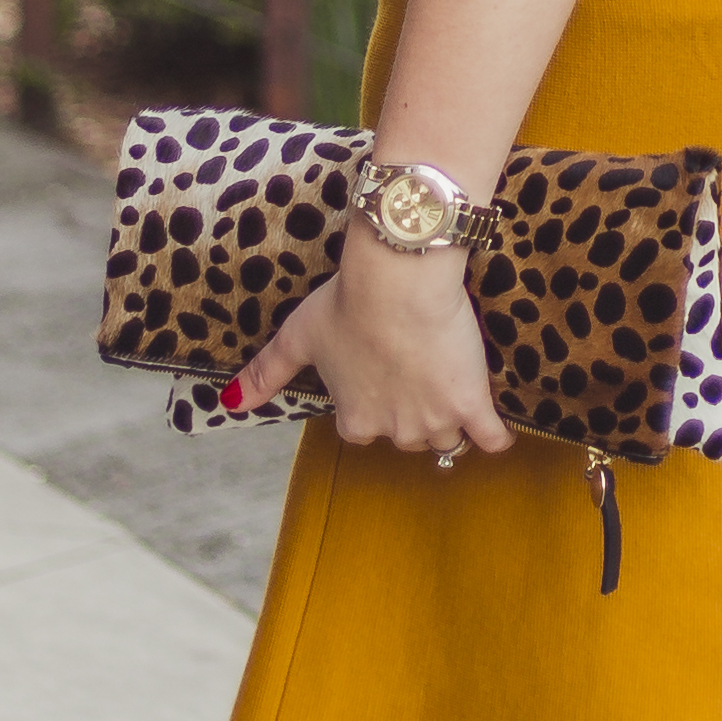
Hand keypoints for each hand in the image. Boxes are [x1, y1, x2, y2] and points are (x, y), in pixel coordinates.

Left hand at [236, 234, 513, 459]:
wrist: (397, 283)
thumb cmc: (346, 304)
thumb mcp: (298, 337)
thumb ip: (265, 373)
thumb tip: (228, 403)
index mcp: (354, 420)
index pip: (364, 429)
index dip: (373, 401)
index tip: (380, 373)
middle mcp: (393, 430)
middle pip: (409, 435)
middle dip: (412, 409)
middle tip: (416, 370)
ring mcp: (435, 420)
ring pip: (447, 437)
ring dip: (449, 419)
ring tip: (451, 387)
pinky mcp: (471, 403)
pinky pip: (491, 437)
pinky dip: (494, 434)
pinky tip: (492, 424)